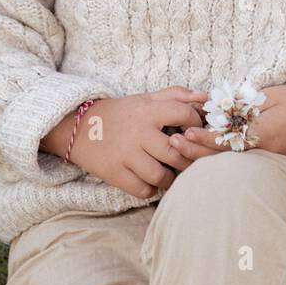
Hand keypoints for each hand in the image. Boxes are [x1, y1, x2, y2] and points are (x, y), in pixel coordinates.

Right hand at [69, 86, 209, 197]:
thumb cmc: (123, 114)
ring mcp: (126, 154)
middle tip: (184, 160)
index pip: (185, 115)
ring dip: (169, 178)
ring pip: (161, 175)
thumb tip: (205, 96)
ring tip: (167, 172)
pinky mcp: (115, 173)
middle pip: (176, 152)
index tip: (192, 132)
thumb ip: (176, 95)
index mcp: (148, 111)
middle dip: (186, 159)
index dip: (195, 125)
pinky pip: (143, 189)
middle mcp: (138, 132)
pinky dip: (150, 188)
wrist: (80, 128)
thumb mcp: (146, 99)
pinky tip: (149, 180)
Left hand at [166, 84, 285, 163]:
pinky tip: (201, 158)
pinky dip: (220, 161)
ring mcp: (266, 161)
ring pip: (229, 164)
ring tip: (179, 151)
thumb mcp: (273, 95)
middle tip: (171, 144)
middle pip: (223, 157)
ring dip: (203, 159)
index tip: (184, 133)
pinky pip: (240, 164)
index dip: (204, 138)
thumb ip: (246, 103)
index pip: (227, 139)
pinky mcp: (269, 164)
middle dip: (195, 152)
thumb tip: (218, 107)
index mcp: (264, 134)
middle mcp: (263, 152)